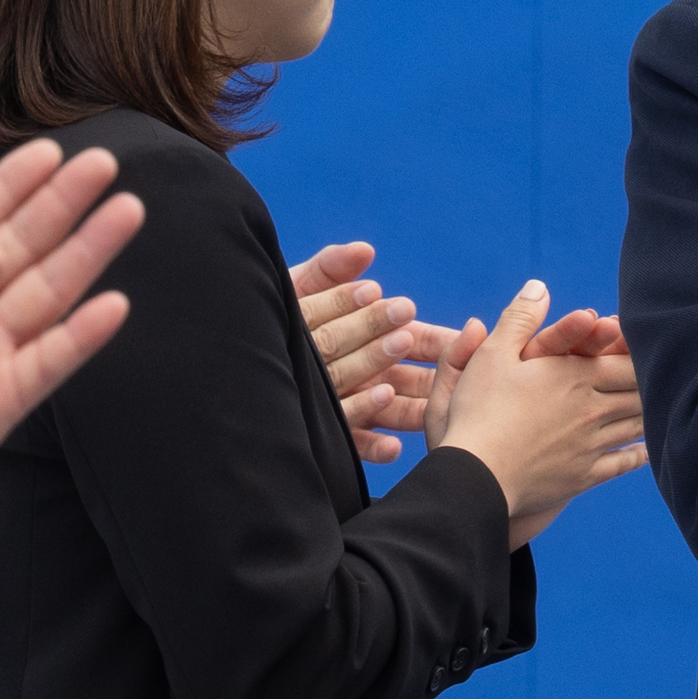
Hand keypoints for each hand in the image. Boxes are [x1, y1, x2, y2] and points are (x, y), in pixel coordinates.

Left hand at [0, 156, 147, 695]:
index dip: (10, 183)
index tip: (44, 144)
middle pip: (24, 246)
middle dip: (63, 204)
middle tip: (105, 160)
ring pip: (45, 293)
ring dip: (87, 253)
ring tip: (127, 211)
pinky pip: (42, 367)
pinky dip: (79, 338)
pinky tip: (114, 307)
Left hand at [294, 240, 451, 462]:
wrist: (233, 354)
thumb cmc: (277, 317)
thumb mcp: (299, 289)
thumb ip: (330, 269)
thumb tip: (364, 250)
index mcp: (367, 338)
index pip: (413, 339)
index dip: (436, 340)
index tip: (464, 339)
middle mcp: (364, 374)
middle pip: (407, 379)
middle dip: (428, 376)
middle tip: (452, 372)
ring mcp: (349, 405)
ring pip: (385, 411)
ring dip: (404, 407)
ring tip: (411, 399)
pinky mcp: (328, 435)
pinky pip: (354, 443)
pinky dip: (375, 447)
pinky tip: (392, 448)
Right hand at [421, 280, 648, 546]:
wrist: (475, 476)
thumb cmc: (479, 412)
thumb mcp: (492, 355)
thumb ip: (519, 318)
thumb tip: (539, 286)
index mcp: (575, 375)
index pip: (626, 360)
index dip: (641, 351)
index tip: (653, 344)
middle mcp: (592, 408)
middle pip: (638, 390)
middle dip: (653, 379)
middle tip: (669, 372)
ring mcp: (591, 444)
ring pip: (635, 424)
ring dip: (651, 411)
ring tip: (666, 403)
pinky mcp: (584, 475)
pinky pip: (621, 462)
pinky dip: (640, 454)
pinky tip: (648, 450)